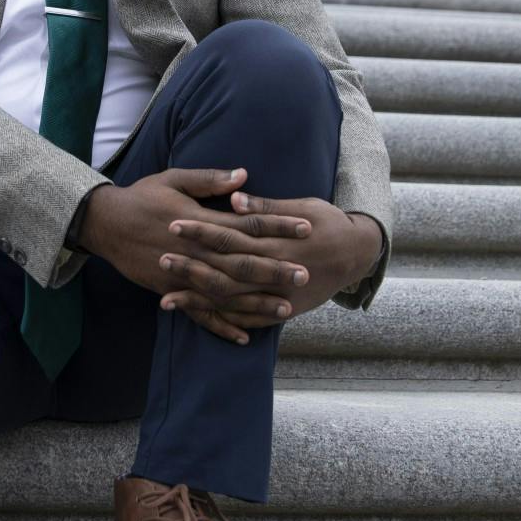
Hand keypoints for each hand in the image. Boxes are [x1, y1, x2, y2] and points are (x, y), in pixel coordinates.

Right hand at [77, 168, 317, 345]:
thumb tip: (244, 175)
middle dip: (276, 269)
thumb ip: (210, 180)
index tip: (307, 227)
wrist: (106, 224)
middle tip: (305, 274)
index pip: (249, 224)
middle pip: (243, 263)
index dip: (279, 225)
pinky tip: (244, 336)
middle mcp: (196, 252)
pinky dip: (222, 326)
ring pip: (227, 293)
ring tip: (287, 308)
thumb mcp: (174, 179)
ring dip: (257, 302)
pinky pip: (200, 314)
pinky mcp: (171, 292)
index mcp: (201, 222)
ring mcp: (183, 275)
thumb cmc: (142, 197)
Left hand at [158, 190, 384, 340]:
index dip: (201, 231)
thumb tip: (234, 197)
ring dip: (198, 301)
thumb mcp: (303, 205)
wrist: (359, 255)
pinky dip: (223, 323)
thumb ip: (267, 206)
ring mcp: (279, 296)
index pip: (231, 236)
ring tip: (166, 299)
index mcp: (278, 242)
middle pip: (225, 271)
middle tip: (162, 260)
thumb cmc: (329, 223)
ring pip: (232, 302)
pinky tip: (200, 321)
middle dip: (191, 267)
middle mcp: (276, 272)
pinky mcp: (284, 311)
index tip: (174, 224)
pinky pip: (248, 320)